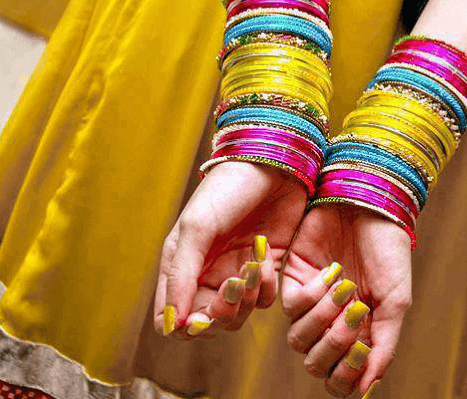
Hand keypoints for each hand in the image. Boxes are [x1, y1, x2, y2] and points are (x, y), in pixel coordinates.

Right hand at [154, 161, 306, 336]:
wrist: (272, 164)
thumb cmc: (226, 189)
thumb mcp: (197, 227)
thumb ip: (182, 275)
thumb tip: (171, 325)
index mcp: (180, 265)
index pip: (174, 317)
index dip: (187, 325)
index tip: (203, 314)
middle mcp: (207, 274)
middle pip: (209, 322)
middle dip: (223, 312)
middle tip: (235, 284)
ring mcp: (237, 273)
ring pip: (239, 315)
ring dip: (247, 299)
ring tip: (254, 266)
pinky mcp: (266, 269)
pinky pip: (264, 299)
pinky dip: (266, 286)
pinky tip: (265, 256)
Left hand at [281, 205, 411, 396]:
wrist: (371, 208)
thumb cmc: (388, 253)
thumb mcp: (395, 301)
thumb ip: (383, 345)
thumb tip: (368, 389)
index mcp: (357, 332)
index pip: (339, 377)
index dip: (346, 376)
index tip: (362, 351)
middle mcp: (330, 321)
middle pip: (315, 363)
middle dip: (335, 346)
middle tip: (355, 316)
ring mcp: (310, 301)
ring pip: (298, 339)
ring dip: (324, 319)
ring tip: (347, 290)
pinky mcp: (293, 277)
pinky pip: (290, 306)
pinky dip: (313, 295)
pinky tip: (332, 273)